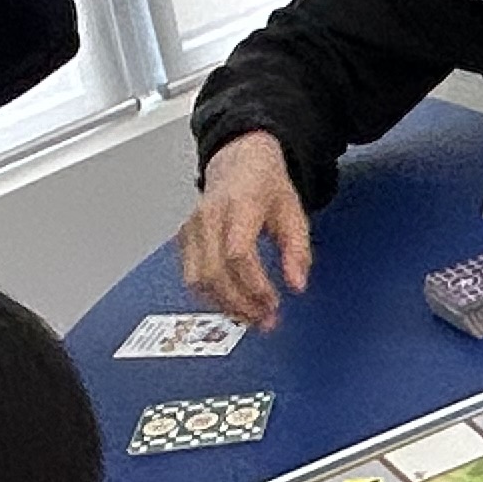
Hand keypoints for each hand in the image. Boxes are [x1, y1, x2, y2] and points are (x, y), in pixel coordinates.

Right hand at [180, 133, 310, 328]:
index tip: (273, 303)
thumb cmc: (265, 185)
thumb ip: (298, 250)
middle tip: (264, 319)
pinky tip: (232, 303)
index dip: (254, 285)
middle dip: (239, 303)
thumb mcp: (294, 211)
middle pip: (214, 271)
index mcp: (240, 205)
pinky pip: (191, 276)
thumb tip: (297, 284)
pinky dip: (211, 296)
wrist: (239, 162)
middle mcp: (209, 216)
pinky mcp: (184, 239)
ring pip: (197, 278)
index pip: (238, 252)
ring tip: (250, 316)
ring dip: (224, 305)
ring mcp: (192, 227)